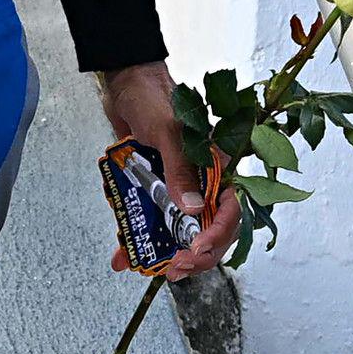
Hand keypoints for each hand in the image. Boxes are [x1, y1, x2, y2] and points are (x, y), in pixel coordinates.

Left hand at [96, 62, 247, 279]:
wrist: (125, 84)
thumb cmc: (153, 98)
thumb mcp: (168, 132)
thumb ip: (180, 169)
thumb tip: (192, 208)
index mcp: (218, 168)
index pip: (230, 210)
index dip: (217, 235)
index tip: (196, 249)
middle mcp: (203, 182)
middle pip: (210, 229)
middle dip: (196, 255)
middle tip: (173, 268)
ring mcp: (178, 188)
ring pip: (182, 232)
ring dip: (170, 254)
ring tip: (152, 269)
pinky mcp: (155, 190)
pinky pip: (153, 222)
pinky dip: (139, 241)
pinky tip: (122, 256)